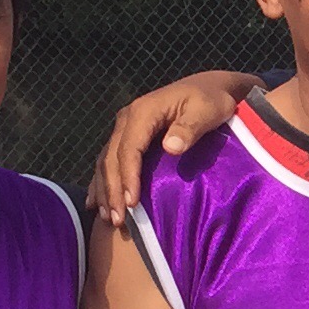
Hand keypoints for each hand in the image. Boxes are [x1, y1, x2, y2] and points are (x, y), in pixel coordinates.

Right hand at [88, 71, 253, 225]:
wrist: (209, 88)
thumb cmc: (212, 100)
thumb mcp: (206, 110)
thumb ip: (190, 128)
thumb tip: (170, 147)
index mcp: (143, 112)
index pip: (129, 149)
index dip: (128, 177)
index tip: (132, 204)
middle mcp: (127, 119)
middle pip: (112, 158)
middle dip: (112, 191)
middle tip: (117, 220)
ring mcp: (125, 128)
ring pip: (106, 162)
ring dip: (105, 191)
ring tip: (108, 218)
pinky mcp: (128, 137)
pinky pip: (109, 161)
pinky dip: (102, 182)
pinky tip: (96, 203)